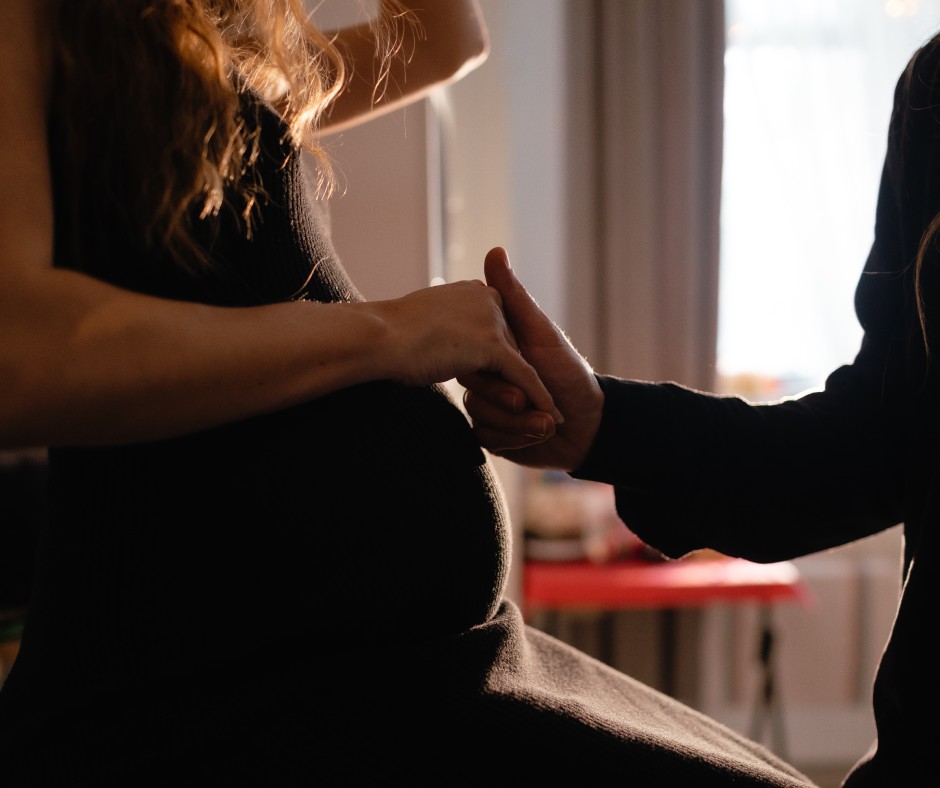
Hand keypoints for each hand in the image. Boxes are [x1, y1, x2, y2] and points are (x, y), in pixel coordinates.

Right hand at [371, 276, 562, 423]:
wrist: (371, 338)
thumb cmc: (390, 336)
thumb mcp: (432, 322)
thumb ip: (456, 322)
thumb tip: (456, 335)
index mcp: (474, 293)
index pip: (496, 336)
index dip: (494, 369)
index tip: (509, 392)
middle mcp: (486, 301)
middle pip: (509, 352)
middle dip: (510, 384)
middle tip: (522, 410)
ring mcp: (490, 321)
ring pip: (514, 369)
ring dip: (514, 398)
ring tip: (526, 418)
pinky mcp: (492, 345)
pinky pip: (523, 377)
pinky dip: (538, 397)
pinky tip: (550, 416)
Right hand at [458, 247, 603, 471]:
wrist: (589, 424)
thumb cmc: (569, 373)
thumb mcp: (540, 333)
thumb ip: (514, 296)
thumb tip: (495, 250)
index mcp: (492, 351)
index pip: (472, 361)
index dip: (496, 378)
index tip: (521, 387)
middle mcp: (486, 376)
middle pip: (475, 394)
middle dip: (511, 406)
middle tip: (538, 409)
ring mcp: (487, 405)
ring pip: (482, 420)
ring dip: (519, 426)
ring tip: (546, 425)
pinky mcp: (492, 433)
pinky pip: (488, 440)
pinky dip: (518, 439)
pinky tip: (539, 436)